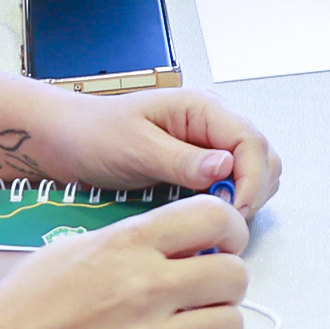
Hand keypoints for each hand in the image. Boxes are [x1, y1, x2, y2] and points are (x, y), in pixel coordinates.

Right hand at [0, 199, 249, 328]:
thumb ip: (133, 245)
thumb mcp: (74, 251)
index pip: (214, 216)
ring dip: (212, 328)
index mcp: (125, 245)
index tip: (223, 243)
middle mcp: (144, 289)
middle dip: (224, 283)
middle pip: (234, 276)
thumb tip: (183, 246)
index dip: (230, 230)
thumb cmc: (19, 308)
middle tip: (202, 293)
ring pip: (229, 327)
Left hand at [52, 86, 279, 215]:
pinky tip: (206, 215)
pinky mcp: (200, 166)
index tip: (235, 211)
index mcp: (202, 108)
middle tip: (227, 221)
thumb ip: (181, 160)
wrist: (67, 140)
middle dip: (253, 191)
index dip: (251, 179)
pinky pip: (232, 184)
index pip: (251, 141)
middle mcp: (213, 123)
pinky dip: (230, 202)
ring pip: (254, 173)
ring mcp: (209, 145)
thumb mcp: (135, 148)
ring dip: (245, 198)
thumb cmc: (94, 134)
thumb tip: (225, 169)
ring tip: (215, 219)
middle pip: (262, 157)